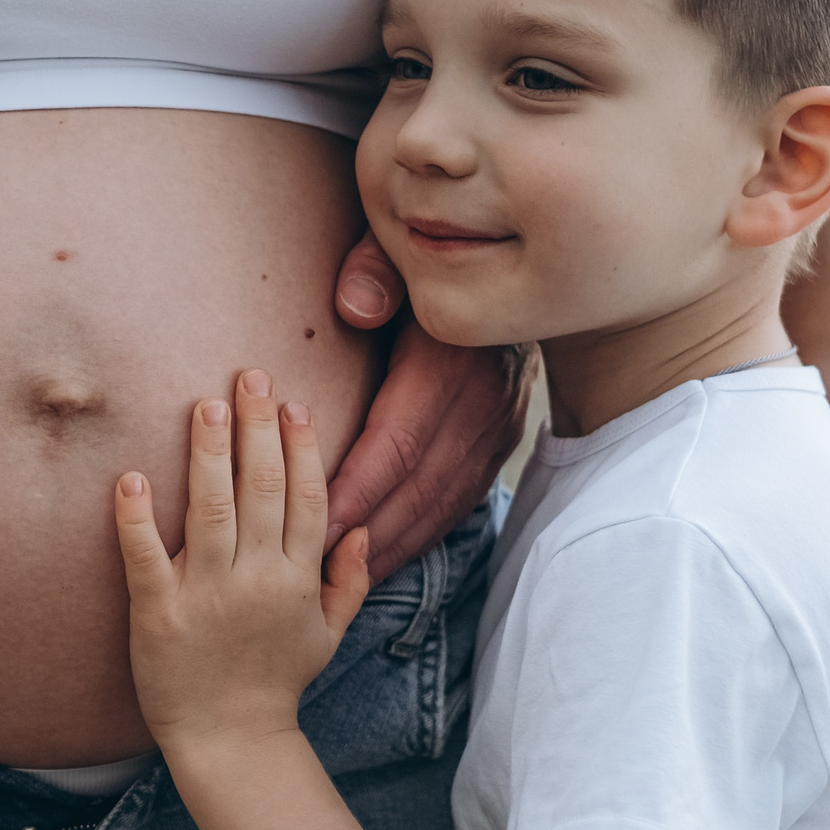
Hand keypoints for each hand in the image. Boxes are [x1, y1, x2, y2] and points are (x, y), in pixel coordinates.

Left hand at [115, 369, 371, 748]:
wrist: (230, 741)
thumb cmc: (276, 682)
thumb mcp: (327, 634)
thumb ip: (350, 579)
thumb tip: (364, 527)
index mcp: (298, 579)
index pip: (306, 497)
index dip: (302, 446)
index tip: (293, 402)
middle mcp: (257, 580)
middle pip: (262, 489)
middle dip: (256, 428)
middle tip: (248, 375)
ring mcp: (207, 595)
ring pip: (211, 509)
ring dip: (208, 452)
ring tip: (204, 404)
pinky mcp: (158, 614)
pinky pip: (146, 557)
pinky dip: (137, 517)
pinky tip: (130, 477)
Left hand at [328, 231, 535, 578]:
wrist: (517, 264)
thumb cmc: (432, 258)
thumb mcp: (402, 247)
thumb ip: (375, 270)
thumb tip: (353, 307)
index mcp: (451, 360)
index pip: (401, 441)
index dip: (358, 488)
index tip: (314, 525)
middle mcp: (482, 404)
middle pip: (419, 487)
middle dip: (366, 535)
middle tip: (311, 573)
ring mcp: (496, 430)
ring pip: (441, 505)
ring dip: (390, 546)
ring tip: (338, 582)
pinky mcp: (498, 445)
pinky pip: (456, 504)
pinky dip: (416, 537)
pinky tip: (376, 561)